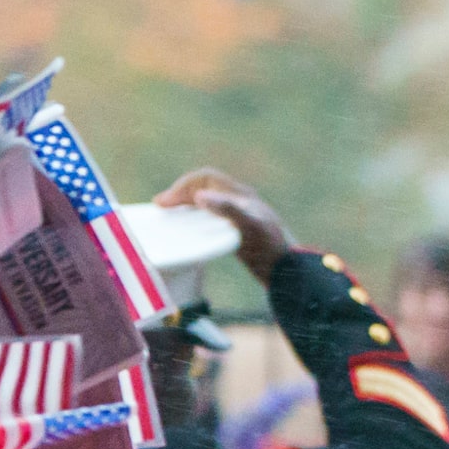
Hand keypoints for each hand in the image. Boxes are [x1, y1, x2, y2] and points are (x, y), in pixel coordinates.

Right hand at [158, 167, 289, 280]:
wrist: (287, 270)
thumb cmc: (270, 248)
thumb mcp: (250, 227)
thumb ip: (228, 209)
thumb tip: (200, 196)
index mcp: (240, 194)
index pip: (206, 177)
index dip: (184, 185)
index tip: (167, 201)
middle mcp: (238, 201)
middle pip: (203, 187)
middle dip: (181, 193)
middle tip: (161, 207)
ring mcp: (237, 215)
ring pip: (206, 203)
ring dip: (186, 206)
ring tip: (168, 217)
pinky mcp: (236, 231)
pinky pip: (210, 218)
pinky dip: (194, 220)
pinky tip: (188, 233)